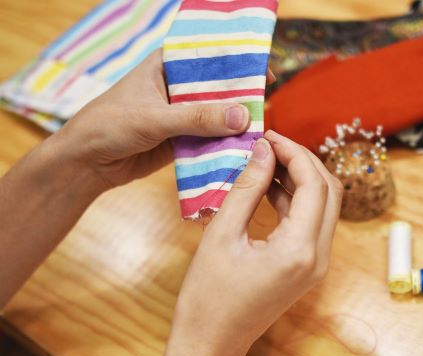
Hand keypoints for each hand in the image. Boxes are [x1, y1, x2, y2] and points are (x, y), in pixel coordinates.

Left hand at [51, 49, 274, 189]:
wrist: (87, 164)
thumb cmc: (109, 126)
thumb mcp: (153, 117)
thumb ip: (196, 117)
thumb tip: (241, 117)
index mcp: (166, 66)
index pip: (206, 54)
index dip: (234, 57)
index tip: (262, 65)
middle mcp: (177, 88)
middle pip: (217, 87)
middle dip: (240, 94)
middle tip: (266, 100)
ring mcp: (182, 116)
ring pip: (216, 115)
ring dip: (234, 123)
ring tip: (261, 127)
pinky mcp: (183, 141)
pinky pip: (210, 140)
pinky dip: (224, 145)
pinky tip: (243, 148)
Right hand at [155, 130, 342, 355]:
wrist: (213, 342)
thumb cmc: (208, 295)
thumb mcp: (222, 234)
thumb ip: (247, 188)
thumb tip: (264, 150)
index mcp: (300, 250)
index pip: (314, 184)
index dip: (294, 152)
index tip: (268, 135)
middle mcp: (319, 257)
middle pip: (329, 191)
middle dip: (303, 161)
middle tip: (270, 145)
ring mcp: (317, 264)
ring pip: (324, 205)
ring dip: (301, 178)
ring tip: (266, 161)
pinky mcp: (308, 267)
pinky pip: (312, 222)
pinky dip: (296, 200)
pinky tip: (269, 186)